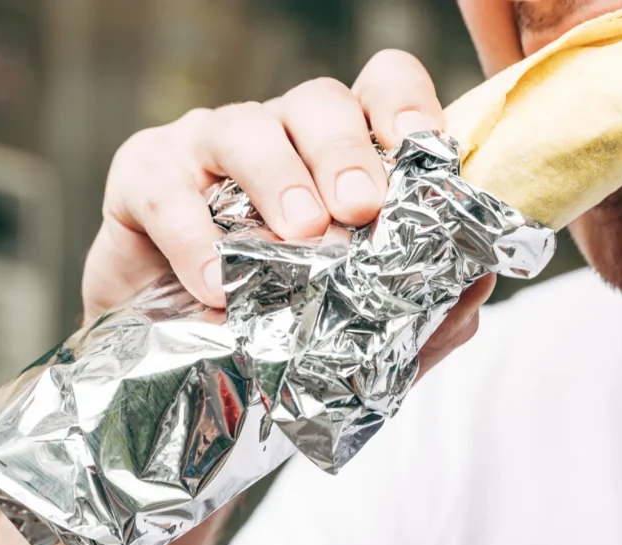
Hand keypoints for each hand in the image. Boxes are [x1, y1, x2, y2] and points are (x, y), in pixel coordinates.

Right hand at [82, 49, 494, 373]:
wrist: (177, 379)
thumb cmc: (275, 334)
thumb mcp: (360, 332)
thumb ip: (423, 311)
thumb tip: (478, 284)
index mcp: (339, 157)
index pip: (380, 89)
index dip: (406, 105)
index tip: (425, 149)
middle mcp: (279, 137)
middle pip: (318, 102)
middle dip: (347, 150)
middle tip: (364, 207)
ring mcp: (208, 149)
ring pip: (246, 127)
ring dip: (279, 177)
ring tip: (300, 236)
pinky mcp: (143, 178)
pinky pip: (166, 188)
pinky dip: (193, 233)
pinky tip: (218, 285)